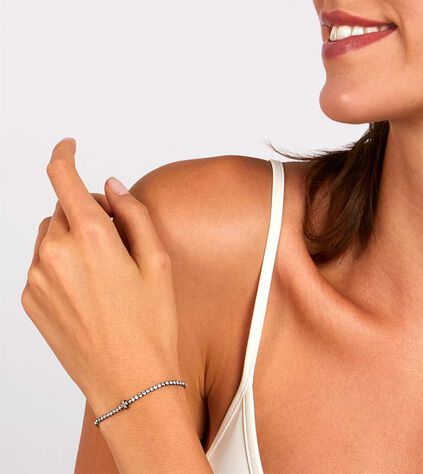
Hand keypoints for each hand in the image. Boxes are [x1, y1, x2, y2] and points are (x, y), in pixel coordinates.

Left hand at [21, 138, 179, 413]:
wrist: (129, 381)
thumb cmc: (151, 324)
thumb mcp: (158, 262)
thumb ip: (134, 214)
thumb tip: (112, 186)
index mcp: (91, 238)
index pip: (63, 177)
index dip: (64, 155)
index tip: (69, 146)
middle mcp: (55, 253)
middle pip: (62, 209)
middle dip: (86, 212)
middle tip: (116, 240)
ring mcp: (37, 278)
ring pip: (49, 236)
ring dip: (71, 239)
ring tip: (103, 273)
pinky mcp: (29, 301)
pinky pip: (41, 264)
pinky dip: (60, 264)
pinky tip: (88, 292)